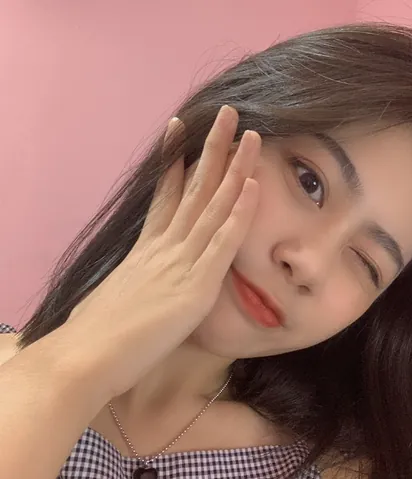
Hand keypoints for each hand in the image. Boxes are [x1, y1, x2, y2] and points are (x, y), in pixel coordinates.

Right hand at [64, 105, 260, 397]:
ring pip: (212, 207)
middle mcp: (165, 247)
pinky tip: (253, 184)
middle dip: (211, 149)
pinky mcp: (195, 286)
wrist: (85, 359)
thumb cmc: (96, 336)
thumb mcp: (119, 296)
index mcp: (147, 249)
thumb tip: (137, 280)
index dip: (175, 163)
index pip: (166, 197)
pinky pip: (221, 242)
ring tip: (247, 133)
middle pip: (194, 189)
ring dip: (233, 168)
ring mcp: (181, 262)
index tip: (181, 132)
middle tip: (225, 113)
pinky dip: (238, 213)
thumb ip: (135, 281)